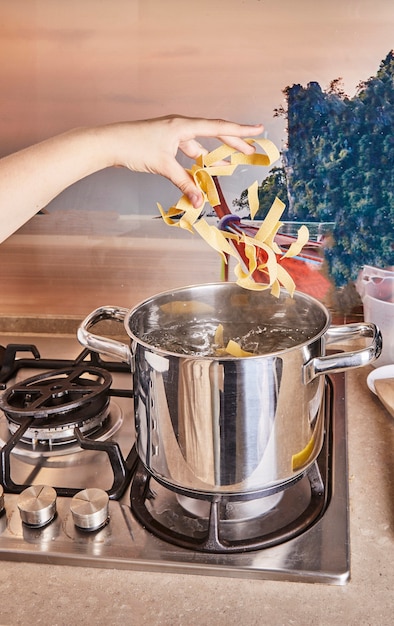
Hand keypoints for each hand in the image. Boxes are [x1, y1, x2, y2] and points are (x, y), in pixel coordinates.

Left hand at [101, 115, 263, 206]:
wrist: (109, 142)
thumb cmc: (134, 148)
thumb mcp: (164, 167)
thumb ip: (184, 184)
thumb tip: (199, 202)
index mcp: (183, 126)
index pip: (218, 127)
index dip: (240, 130)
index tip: (258, 130)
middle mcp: (180, 126)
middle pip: (213, 133)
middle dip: (232, 143)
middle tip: (250, 151)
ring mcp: (172, 133)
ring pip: (199, 144)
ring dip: (212, 156)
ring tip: (227, 167)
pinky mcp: (164, 141)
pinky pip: (187, 150)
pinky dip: (195, 161)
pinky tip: (200, 170)